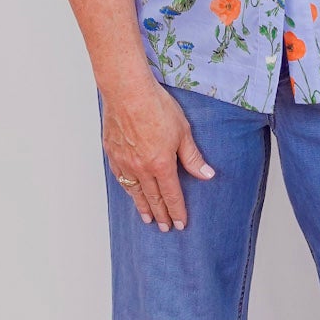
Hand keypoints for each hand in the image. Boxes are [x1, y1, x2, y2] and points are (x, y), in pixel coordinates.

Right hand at [100, 75, 215, 231]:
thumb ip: (192, 157)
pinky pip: (121, 179)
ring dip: (143, 207)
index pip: (171, 196)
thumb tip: (207, 175)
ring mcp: (124, 162)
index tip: (180, 224)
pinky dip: (127, 190)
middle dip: (161, 215)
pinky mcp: (113, 154)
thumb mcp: (183, 131)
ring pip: (135, 192)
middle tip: (165, 228)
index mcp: (161, 164)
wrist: (127, 92)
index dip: (177, 211)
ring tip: (148, 219)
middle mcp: (141, 168)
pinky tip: (130, 193)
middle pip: (153, 198)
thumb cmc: (156, 106)